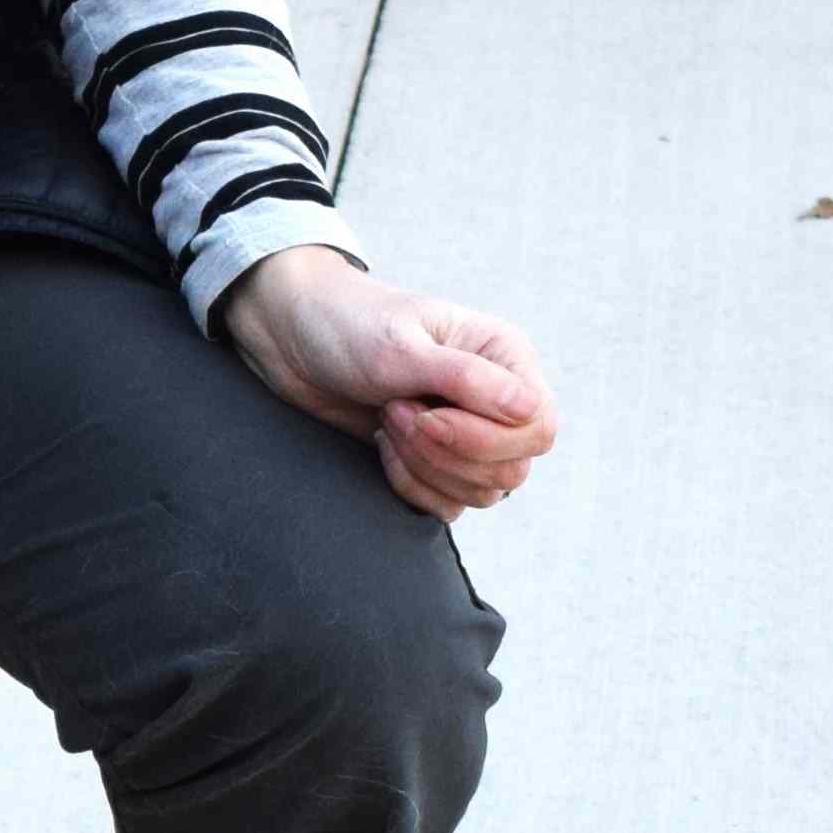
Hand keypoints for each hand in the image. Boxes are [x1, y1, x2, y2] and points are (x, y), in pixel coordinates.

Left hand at [220, 247, 555, 518]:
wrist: (294, 338)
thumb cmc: (349, 326)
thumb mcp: (402, 347)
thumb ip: (467, 379)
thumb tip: (529, 411)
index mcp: (505, 357)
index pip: (537, 426)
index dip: (486, 437)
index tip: (427, 414)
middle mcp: (497, 398)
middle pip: (514, 469)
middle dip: (445, 453)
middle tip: (395, 411)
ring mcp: (469, 433)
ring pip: (482, 493)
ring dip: (425, 467)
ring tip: (388, 418)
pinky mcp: (437, 462)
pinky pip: (448, 506)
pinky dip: (412, 486)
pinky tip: (382, 446)